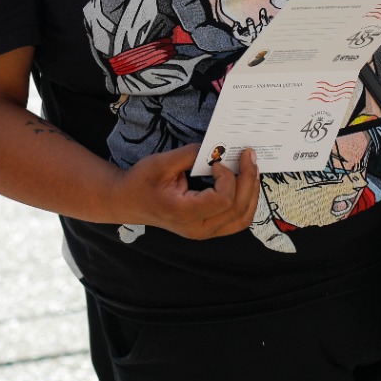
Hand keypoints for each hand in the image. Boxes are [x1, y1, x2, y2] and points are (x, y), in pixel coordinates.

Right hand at [111, 144, 258, 239]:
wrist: (128, 202)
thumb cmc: (141, 182)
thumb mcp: (160, 163)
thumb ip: (190, 154)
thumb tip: (216, 148)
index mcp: (185, 213)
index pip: (223, 200)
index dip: (229, 178)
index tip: (218, 161)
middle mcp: (197, 228)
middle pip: (238, 210)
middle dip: (248, 180)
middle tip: (249, 156)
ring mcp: (204, 232)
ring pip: (242, 219)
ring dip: (252, 193)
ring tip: (252, 169)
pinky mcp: (207, 229)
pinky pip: (236, 221)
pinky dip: (246, 202)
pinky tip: (245, 184)